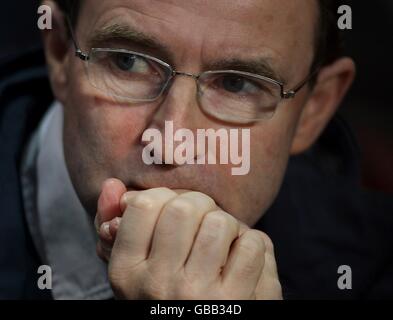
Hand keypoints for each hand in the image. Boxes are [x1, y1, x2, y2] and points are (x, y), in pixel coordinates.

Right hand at [95, 179, 281, 299]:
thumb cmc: (168, 293)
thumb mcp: (135, 265)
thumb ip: (119, 222)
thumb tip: (112, 184)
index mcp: (127, 272)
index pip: (145, 205)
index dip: (166, 198)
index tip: (175, 212)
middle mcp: (158, 285)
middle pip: (185, 208)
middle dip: (200, 206)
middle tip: (202, 222)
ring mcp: (197, 295)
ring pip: (220, 222)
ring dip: (228, 226)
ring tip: (222, 243)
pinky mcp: (235, 302)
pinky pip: (251, 244)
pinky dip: (253, 244)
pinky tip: (242, 260)